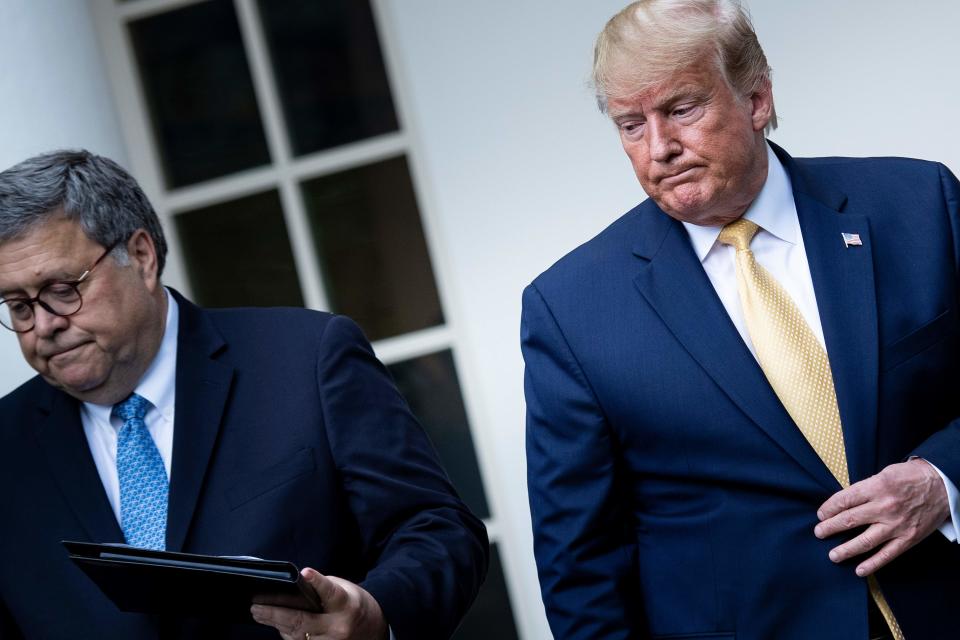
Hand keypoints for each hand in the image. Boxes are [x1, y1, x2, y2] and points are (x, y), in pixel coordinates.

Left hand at [251, 568, 388, 639]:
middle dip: (275, 614)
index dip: (317, 582)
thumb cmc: (352, 604)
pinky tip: (276, 625)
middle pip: (301, 621)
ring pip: (297, 636)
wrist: (373, 629)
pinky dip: (287, 634)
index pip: (330, 592)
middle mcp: (338, 627)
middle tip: (256, 607)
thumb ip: (320, 590)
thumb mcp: (342, 590)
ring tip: (260, 614)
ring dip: (276, 625)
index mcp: (345, 604)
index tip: (306, 573)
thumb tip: (292, 591)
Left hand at [814, 459, 949, 576]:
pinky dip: (872, 564)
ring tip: (832, 555)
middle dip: (830, 528)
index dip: (828, 509)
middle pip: (849, 520)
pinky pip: (887, 555)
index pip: (844, 500)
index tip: (820, 515)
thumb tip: (843, 503)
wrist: (942, 485)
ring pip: (865, 541)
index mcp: (877, 487)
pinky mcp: (908, 538)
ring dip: (845, 550)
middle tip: (818, 533)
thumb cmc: (909, 476)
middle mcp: (885, 507)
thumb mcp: (884, 474)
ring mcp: (897, 525)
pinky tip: (859, 570)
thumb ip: (865, 488)